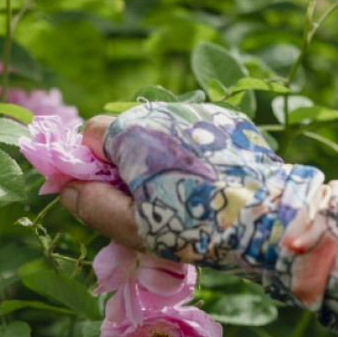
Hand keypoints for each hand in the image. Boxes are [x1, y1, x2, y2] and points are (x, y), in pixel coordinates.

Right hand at [61, 103, 331, 302]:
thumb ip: (90, 204)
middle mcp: (163, 109)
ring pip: (159, 135)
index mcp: (133, 131)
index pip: (89, 134)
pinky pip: (192, 136)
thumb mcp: (132, 226)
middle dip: (127, 165)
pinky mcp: (228, 122)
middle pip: (125, 134)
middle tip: (150, 205)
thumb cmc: (195, 226)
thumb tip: (67, 187)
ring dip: (160, 160)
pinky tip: (210, 185)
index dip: (93, 167)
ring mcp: (199, 112)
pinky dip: (191, 156)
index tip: (111, 195)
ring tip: (185, 197)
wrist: (270, 218)